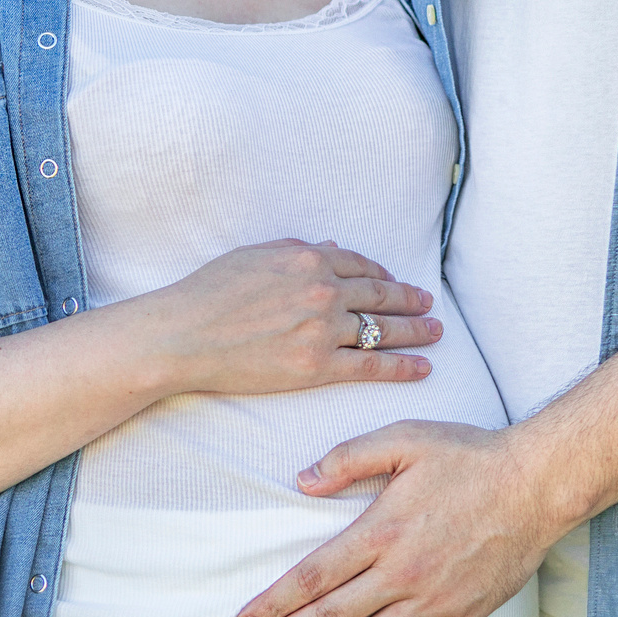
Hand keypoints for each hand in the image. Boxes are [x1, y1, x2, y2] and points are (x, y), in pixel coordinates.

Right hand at [145, 240, 442, 395]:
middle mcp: (323, 290)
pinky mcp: (316, 367)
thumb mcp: (255, 256)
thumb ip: (298, 250)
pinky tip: (422, 368)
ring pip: (382, 329)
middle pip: (380, 295)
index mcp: (309, 258)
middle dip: (409, 300)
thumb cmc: (209, 292)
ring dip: (415, 331)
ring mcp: (322, 329)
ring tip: (435, 333)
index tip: (395, 283)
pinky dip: (402, 367)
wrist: (183, 335)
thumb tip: (332, 248)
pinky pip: (370, 366)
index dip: (382, 275)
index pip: (359, 266)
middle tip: (429, 305)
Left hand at [232, 421, 563, 616]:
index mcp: (382, 530)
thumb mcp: (406, 437)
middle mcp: (401, 573)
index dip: (275, 602)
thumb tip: (302, 480)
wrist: (538, 485)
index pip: (314, 576)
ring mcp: (430, 600)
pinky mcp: (458, 616)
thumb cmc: (470, 456)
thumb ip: (350, 457)